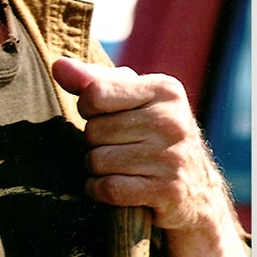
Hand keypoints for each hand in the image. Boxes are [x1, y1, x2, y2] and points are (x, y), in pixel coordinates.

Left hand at [49, 57, 228, 230]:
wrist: (198, 190)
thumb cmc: (153, 136)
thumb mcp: (134, 100)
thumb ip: (94, 80)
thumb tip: (58, 66)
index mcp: (164, 90)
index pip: (96, 93)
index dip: (87, 108)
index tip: (102, 115)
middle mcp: (172, 121)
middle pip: (93, 131)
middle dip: (95, 143)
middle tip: (119, 148)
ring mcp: (172, 157)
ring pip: (97, 161)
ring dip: (98, 169)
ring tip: (121, 167)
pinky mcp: (167, 191)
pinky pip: (109, 188)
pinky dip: (101, 191)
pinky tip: (116, 187)